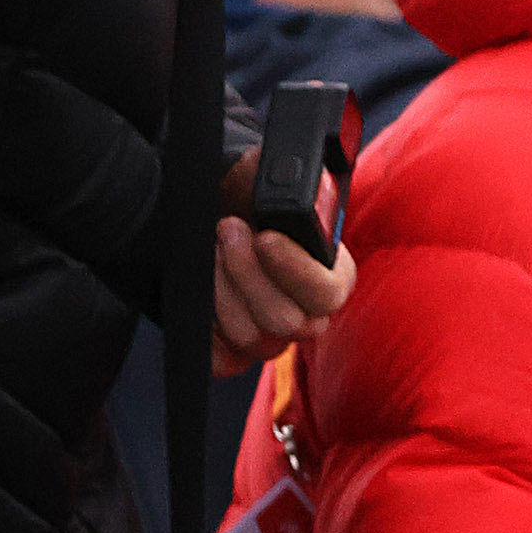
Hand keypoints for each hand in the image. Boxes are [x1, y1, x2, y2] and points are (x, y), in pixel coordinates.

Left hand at [214, 152, 356, 372]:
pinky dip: (206, 328)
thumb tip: (309, 184)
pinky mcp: (232, 351)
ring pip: (255, 339)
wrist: (211, 206)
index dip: (297, 271)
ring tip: (211, 250)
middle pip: (288, 322)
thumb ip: (293, 176)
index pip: (329, 293)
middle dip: (248, 273)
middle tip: (227, 229)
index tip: (265, 237)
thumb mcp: (268, 173)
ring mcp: (271, 335)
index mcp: (330, 276)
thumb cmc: (246, 193)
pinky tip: (201, 288)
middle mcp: (306, 313)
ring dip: (222, 290)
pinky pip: (222, 360)